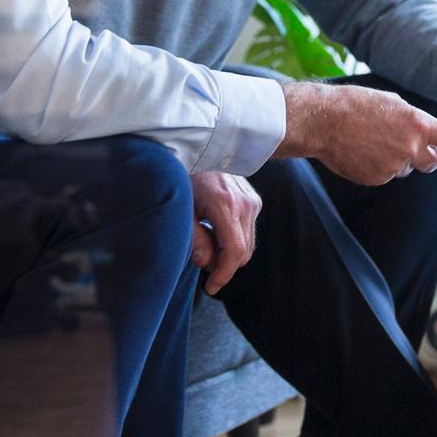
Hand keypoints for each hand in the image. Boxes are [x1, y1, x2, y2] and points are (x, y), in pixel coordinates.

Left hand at [189, 171, 260, 294]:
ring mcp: (252, 201)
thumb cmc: (183, 177)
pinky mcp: (254, 199)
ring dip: (228, 252)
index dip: (223, 275)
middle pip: (244, 252)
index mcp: (225, 205)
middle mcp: (245, 203)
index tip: (211, 288)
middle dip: (223, 265)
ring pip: (248, 244)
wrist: (198, 149)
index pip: (234, 252)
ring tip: (206, 241)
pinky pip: (248, 231)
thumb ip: (194, 238)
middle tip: (201, 260)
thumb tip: (205, 262)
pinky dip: (233, 239)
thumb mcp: (182, 209)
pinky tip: (214, 229)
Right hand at [277, 82, 436, 185]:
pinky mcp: (377, 179)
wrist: (323, 121)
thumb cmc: (354, 105)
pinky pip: (385, 176)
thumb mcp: (391, 102)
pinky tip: (361, 152)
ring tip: (371, 143)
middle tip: (406, 147)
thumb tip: (421, 130)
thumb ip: (411, 119)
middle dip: (424, 157)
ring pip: (404, 169)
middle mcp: (410, 147)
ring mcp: (394, 166)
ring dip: (395, 161)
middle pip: (431, 163)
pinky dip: (376, 168)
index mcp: (418, 123)